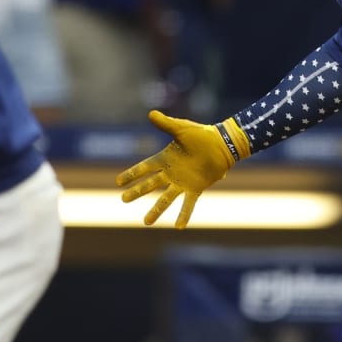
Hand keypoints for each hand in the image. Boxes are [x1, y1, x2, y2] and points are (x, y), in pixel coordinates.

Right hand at [116, 110, 248, 227]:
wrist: (222, 144)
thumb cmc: (202, 134)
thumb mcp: (181, 128)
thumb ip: (166, 124)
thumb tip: (151, 114)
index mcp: (165, 158)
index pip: (144, 167)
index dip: (132, 174)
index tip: (118, 182)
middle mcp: (171, 173)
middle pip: (150, 185)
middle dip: (137, 192)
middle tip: (124, 199)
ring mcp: (183, 182)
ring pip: (165, 198)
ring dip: (156, 210)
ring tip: (146, 222)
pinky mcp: (195, 188)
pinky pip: (188, 204)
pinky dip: (184, 215)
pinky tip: (178, 226)